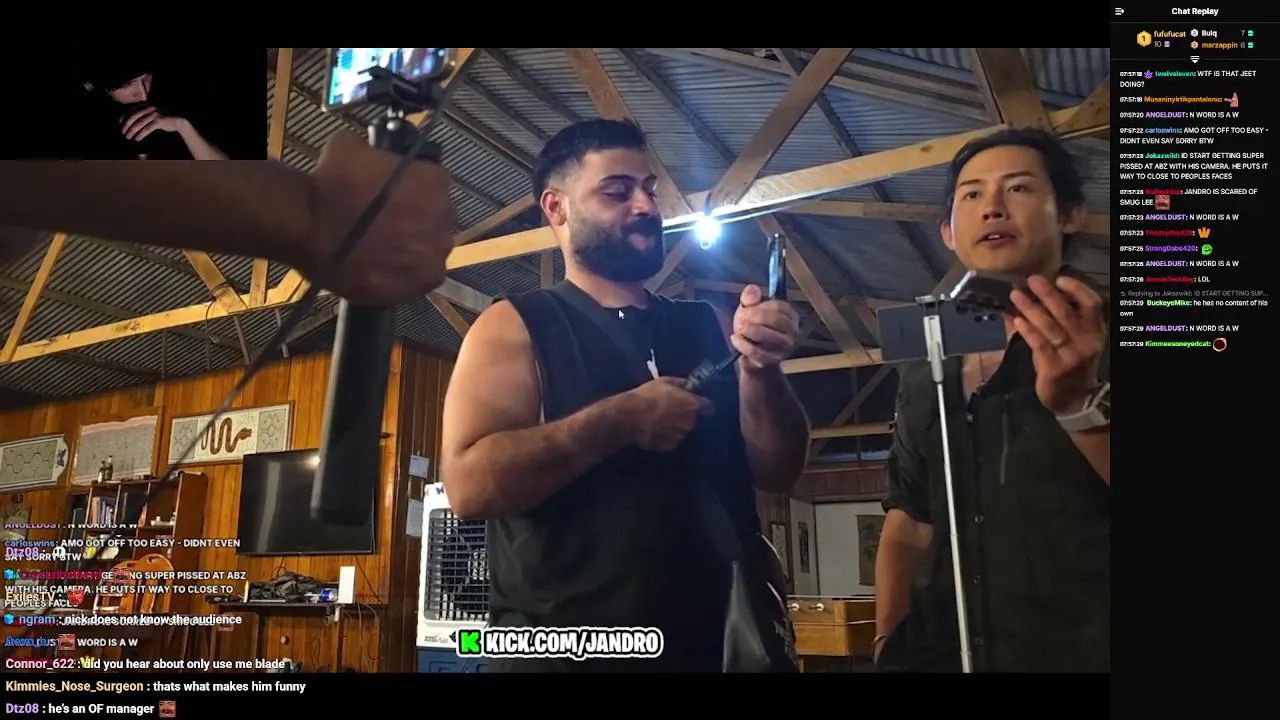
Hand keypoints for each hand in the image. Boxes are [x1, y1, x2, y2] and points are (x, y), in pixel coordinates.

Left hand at [121, 106, 187, 141]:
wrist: (178, 120)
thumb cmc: (164, 118)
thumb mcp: (153, 114)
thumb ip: (144, 114)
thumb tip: (132, 121)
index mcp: (147, 104)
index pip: (132, 110)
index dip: (125, 116)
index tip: (120, 123)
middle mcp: (149, 107)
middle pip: (134, 116)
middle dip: (127, 125)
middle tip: (123, 132)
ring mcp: (154, 114)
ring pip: (140, 123)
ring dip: (132, 130)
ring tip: (128, 137)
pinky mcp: (159, 121)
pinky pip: (147, 128)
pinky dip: (141, 134)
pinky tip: (137, 138)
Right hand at [303, 131, 456, 304]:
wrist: (307, 224)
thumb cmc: (330, 181)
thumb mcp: (353, 147)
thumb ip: (376, 154)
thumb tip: (371, 158)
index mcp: (436, 182)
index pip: (434, 187)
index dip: (412, 194)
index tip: (394, 200)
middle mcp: (444, 218)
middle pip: (435, 221)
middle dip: (415, 223)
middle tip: (385, 226)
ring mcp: (434, 254)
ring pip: (428, 252)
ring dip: (410, 251)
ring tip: (381, 251)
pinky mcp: (421, 285)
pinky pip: (417, 280)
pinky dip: (402, 276)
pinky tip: (382, 271)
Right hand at [627, 377, 713, 451]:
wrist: (630, 417)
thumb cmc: (647, 396)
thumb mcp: (664, 382)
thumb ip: (680, 384)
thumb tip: (688, 385)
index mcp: (692, 405)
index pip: (708, 406)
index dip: (703, 405)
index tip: (696, 403)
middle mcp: (689, 422)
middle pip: (692, 418)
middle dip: (684, 415)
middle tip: (669, 409)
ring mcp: (679, 436)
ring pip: (681, 430)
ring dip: (675, 426)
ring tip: (659, 421)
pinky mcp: (668, 446)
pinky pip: (671, 440)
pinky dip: (665, 436)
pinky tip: (654, 430)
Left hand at [731, 285, 799, 370]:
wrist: (754, 358)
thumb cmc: (755, 330)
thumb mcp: (751, 310)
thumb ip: (750, 298)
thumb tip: (752, 290)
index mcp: (790, 316)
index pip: (778, 307)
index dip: (759, 306)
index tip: (745, 307)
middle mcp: (793, 332)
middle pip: (775, 320)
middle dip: (753, 317)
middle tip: (739, 319)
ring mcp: (785, 348)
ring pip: (768, 336)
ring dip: (749, 330)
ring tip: (737, 328)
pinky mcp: (772, 361)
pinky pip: (758, 352)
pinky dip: (744, 345)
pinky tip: (735, 338)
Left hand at [1009, 275, 1106, 413]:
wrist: (1072, 398)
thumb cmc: (1070, 362)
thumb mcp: (1074, 340)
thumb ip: (1059, 319)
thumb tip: (1033, 294)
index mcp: (1095, 331)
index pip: (1092, 304)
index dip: (1077, 289)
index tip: (1059, 278)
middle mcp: (1086, 342)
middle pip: (1066, 312)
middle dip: (1047, 294)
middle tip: (1031, 280)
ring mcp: (1071, 356)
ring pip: (1049, 327)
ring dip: (1030, 308)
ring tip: (1015, 295)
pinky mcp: (1054, 368)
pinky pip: (1039, 344)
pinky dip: (1027, 330)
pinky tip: (1016, 319)